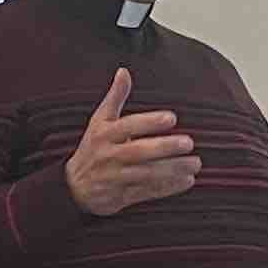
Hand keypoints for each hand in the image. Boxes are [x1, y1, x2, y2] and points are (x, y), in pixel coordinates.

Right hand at [65, 68, 199, 215]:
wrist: (73, 187)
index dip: (149, 122)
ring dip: (172, 169)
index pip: (128, 126)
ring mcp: (115, 177)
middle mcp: (108, 155)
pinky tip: (186, 181)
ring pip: (146, 174)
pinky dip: (167, 188)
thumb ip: (115, 97)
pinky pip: (147, 192)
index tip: (172, 118)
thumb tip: (124, 71)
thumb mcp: (99, 121)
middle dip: (164, 147)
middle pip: (138, 151)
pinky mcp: (121, 196)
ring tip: (194, 163)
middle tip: (188, 142)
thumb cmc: (93, 147)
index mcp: (104, 134)